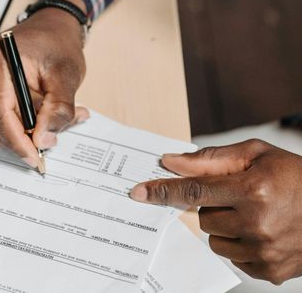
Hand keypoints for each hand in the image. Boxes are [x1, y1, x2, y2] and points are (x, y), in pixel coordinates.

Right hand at [0, 0, 89, 168]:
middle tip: (41, 152)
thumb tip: (43, 140)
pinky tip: (41, 119)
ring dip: (17, 133)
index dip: (15, 138)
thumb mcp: (67, 75)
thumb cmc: (59, 43)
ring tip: (50, 129)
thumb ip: (58, 109)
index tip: (34, 156)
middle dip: (15, 140)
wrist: (53, 25)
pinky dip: (16, 123)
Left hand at [130, 139, 301, 283]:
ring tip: (252, 213)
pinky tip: (261, 231)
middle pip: (202, 217)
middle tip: (236, 196)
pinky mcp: (270, 271)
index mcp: (252, 189)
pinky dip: (239, 244)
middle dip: (211, 206)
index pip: (193, 191)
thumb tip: (171, 162)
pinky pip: (233, 258)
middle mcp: (257, 223)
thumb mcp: (255, 154)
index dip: (162, 191)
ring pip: (214, 239)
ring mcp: (265, 251)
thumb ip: (210, 158)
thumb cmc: (295, 177)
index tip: (138, 192)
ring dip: (223, 226)